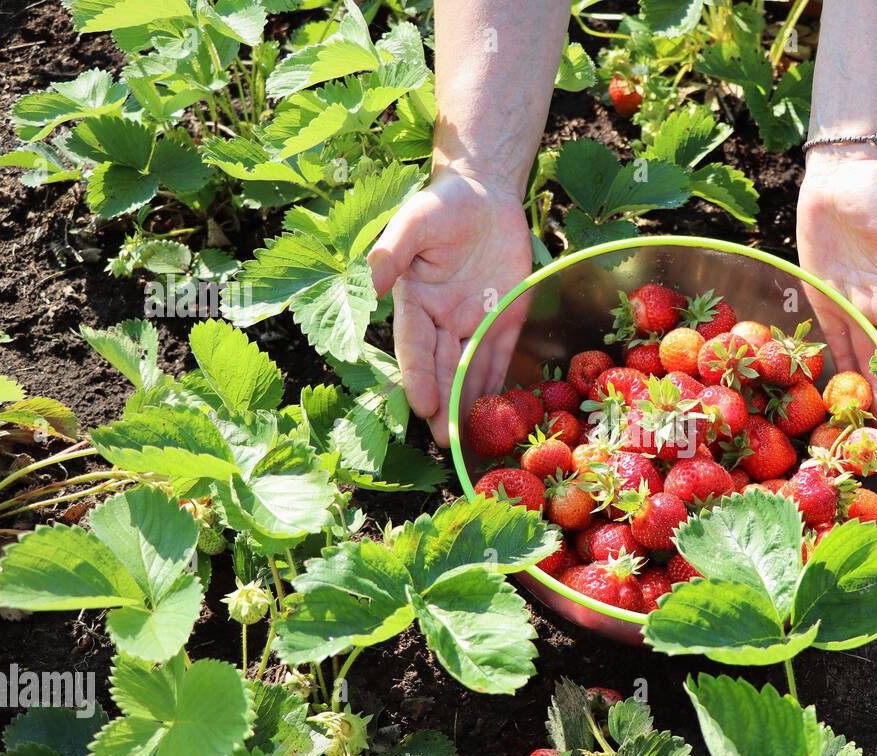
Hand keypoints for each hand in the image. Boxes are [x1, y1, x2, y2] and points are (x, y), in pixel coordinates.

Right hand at [368, 170, 531, 444]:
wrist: (485, 194)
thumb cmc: (443, 205)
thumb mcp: (415, 221)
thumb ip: (393, 252)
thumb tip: (371, 284)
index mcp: (415, 302)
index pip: (416, 347)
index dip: (419, 378)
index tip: (424, 406)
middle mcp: (442, 320)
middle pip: (443, 368)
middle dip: (444, 405)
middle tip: (446, 441)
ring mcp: (474, 322)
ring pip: (471, 370)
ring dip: (470, 404)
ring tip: (471, 440)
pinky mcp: (505, 318)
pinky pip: (501, 356)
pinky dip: (499, 383)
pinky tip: (499, 412)